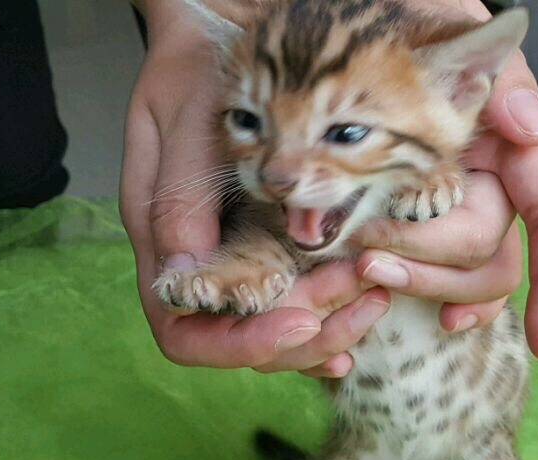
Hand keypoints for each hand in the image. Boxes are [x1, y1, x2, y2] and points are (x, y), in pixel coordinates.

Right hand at [121, 2, 382, 377]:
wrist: (215, 36)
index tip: (300, 322)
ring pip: (274, 322)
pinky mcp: (267, 239)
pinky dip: (331, 309)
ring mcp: (235, 252)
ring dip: (327, 324)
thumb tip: (183, 281)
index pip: (184, 332)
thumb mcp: (180, 126)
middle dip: (302, 336)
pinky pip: (296, 293)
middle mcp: (200, 260)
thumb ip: (179, 202)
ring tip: (373, 298)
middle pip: (240, 339)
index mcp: (163, 241)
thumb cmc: (190, 73)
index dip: (239, 344)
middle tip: (360, 300)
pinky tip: (366, 303)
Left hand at [393, 0, 537, 361]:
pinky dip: (408, 291)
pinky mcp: (400, 218)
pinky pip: (419, 273)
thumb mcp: (451, 29)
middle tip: (370, 257)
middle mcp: (485, 181)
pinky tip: (386, 293)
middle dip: (436, 267)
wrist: (331, 23)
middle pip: (490, 253)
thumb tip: (536, 130)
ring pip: (456, 273)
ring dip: (414, 281)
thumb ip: (499, 75)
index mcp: (509, 143)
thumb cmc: (398, 22)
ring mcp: (444, 203)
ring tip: (362, 265)